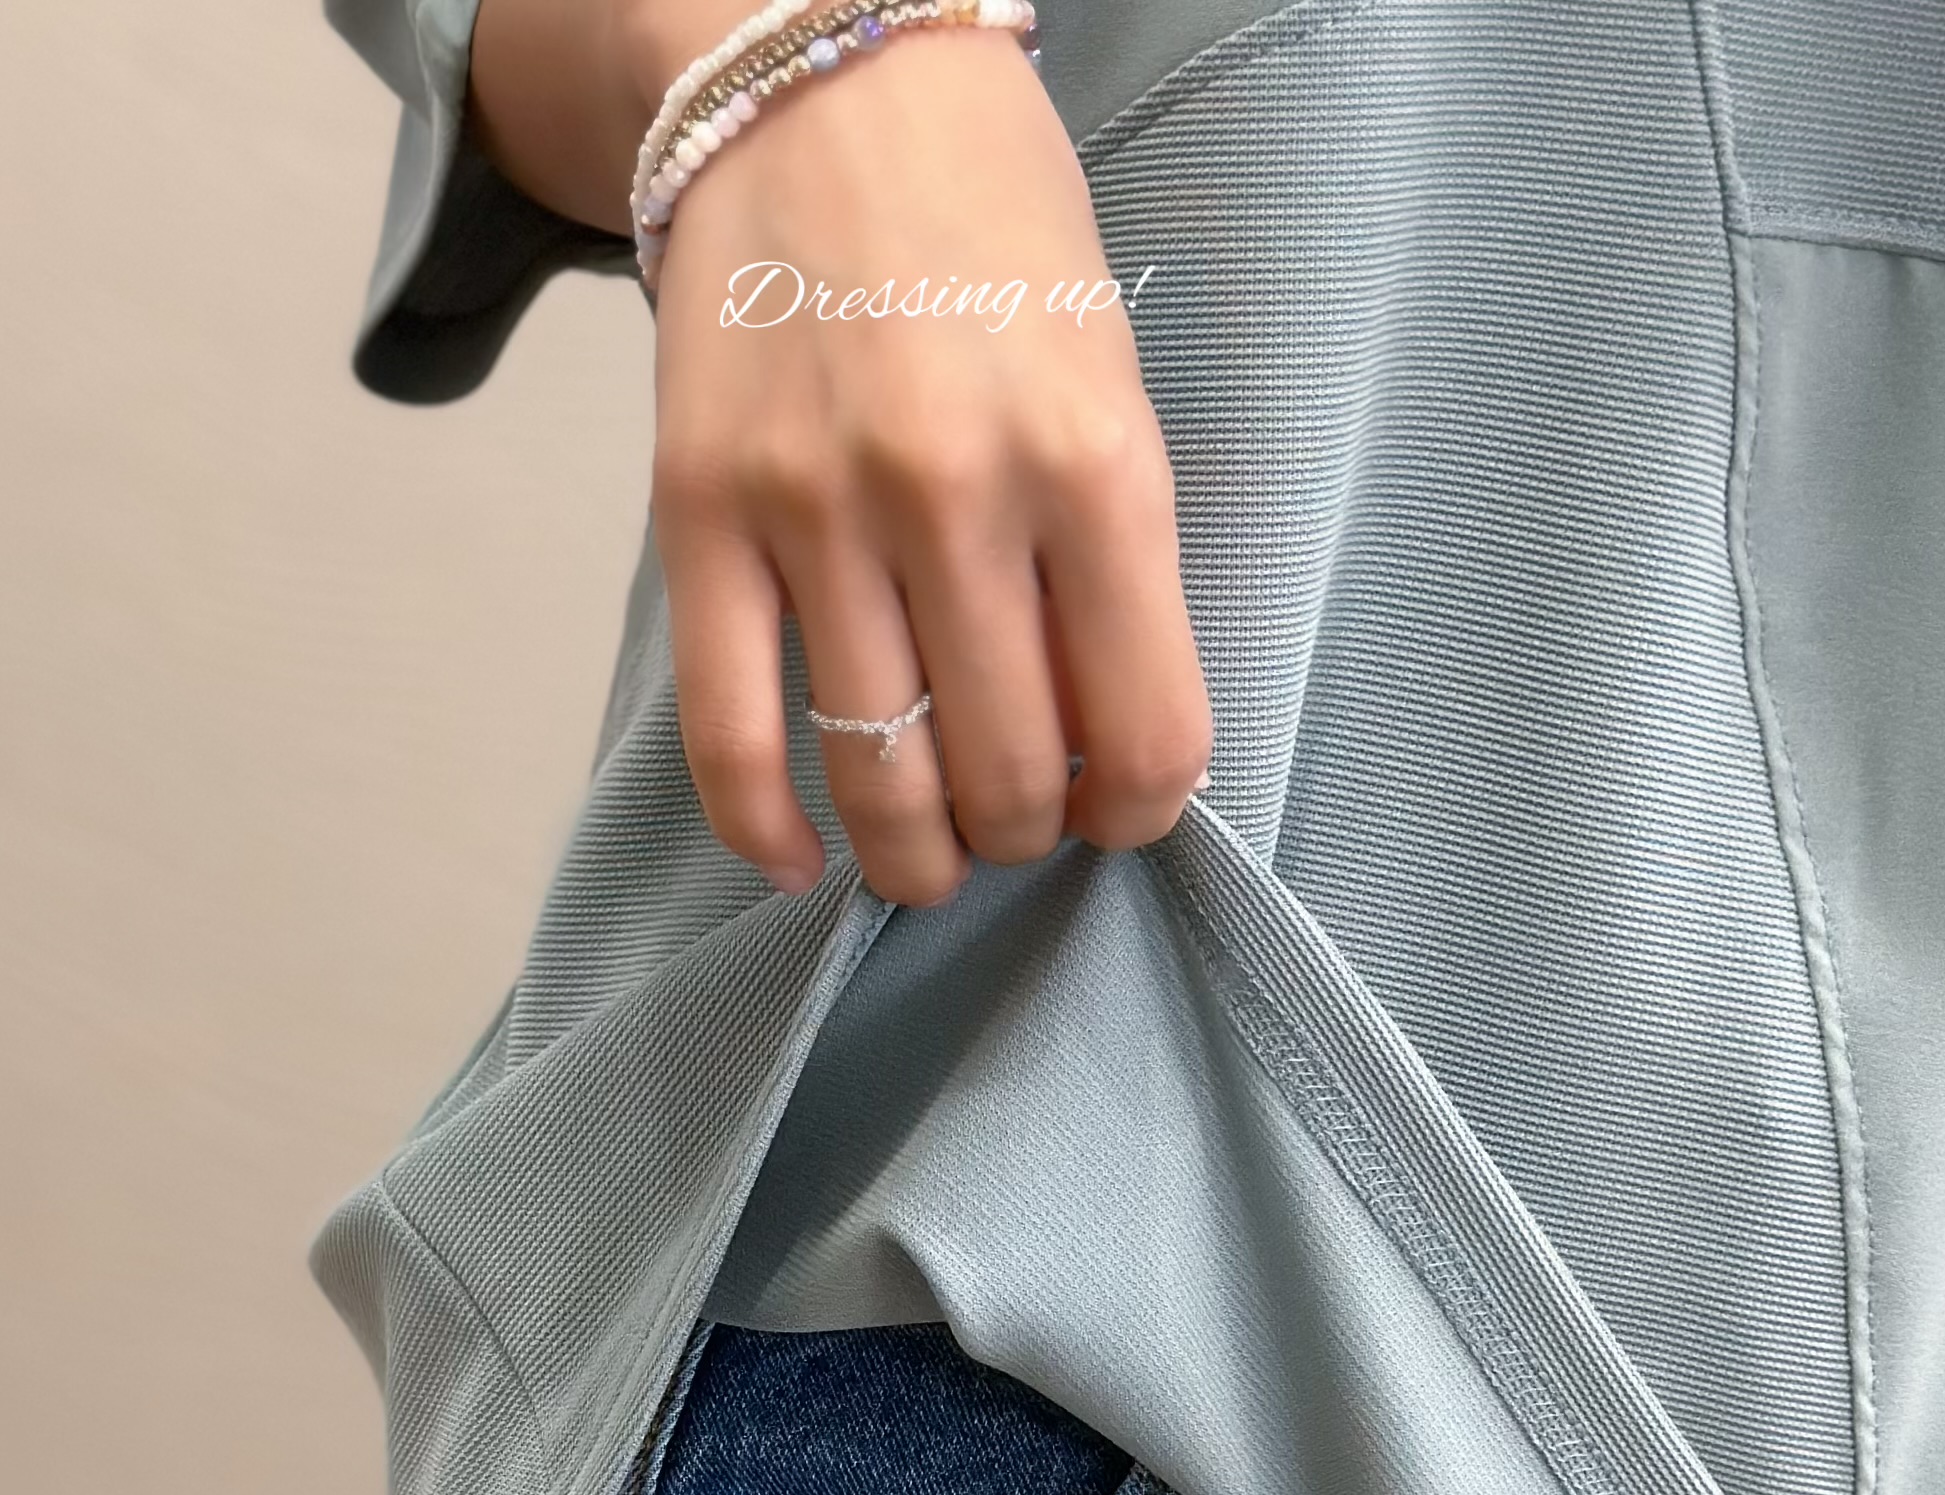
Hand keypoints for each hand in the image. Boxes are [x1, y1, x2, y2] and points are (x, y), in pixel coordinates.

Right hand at [643, 23, 1210, 903]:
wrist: (823, 84)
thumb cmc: (995, 238)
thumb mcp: (1109, 383)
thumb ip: (1114, 565)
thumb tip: (1100, 753)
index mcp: (1092, 461)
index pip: (1147, 732)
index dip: (1141, 810)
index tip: (1119, 806)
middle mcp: (955, 493)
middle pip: (1010, 776)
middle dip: (1027, 831)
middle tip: (1019, 811)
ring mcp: (816, 508)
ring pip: (879, 780)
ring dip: (921, 855)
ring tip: (932, 851)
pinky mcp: (700, 513)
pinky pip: (731, 734)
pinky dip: (768, 834)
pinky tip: (801, 864)